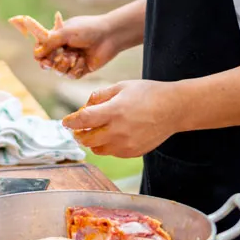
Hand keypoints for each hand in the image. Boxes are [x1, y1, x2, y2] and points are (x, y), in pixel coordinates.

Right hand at [37, 13, 121, 78]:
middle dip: (50, 63)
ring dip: (65, 65)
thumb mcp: (65, 32)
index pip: (41, 49)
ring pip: (59, 71)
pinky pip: (71, 75)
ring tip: (75, 57)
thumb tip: (36, 54)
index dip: (40, 55)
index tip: (42, 58)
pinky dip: (76, 69)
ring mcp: (71, 60)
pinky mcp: (81, 69)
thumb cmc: (87, 29)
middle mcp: (62, 49)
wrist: (109, 36)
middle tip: (54, 62)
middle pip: (47, 64)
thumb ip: (49, 42)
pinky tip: (83, 61)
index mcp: (56, 38)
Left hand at [61, 80, 176, 157]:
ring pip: (98, 149)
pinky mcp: (133, 152)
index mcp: (114, 111)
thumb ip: (100, 96)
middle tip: (77, 129)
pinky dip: (107, 146)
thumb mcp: (122, 86)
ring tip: (94, 132)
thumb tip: (85, 106)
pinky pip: (112, 153)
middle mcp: (119, 130)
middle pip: (87, 139)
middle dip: (78, 134)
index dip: (70, 121)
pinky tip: (112, 136)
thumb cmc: (148, 93)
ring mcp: (126, 144)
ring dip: (92, 141)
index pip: (83, 120)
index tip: (65, 121)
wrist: (174, 109)